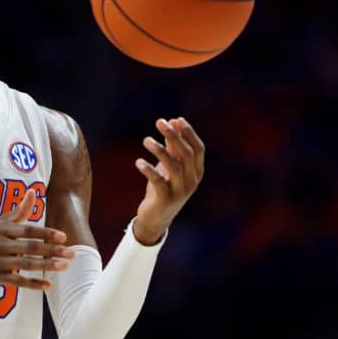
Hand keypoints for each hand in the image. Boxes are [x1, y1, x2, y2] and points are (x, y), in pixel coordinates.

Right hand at [0, 190, 73, 289]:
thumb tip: (32, 192)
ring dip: (47, 266)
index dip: (46, 233)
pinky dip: (33, 284)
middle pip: (30, 247)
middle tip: (72, 253)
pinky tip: (47, 286)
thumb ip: (17, 211)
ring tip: (64, 266)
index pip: (28, 230)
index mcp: (1, 229)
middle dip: (52, 250)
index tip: (63, 237)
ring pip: (26, 264)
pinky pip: (17, 281)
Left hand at [134, 117, 204, 243]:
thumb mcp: (169, 166)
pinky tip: (138, 162)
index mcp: (196, 172)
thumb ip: (173, 146)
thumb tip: (173, 121)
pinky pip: (158, 182)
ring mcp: (180, 192)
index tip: (177, 119)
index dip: (189, 134)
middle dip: (174, 136)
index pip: (198, 149)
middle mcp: (192, 182)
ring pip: (174, 167)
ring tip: (146, 140)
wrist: (156, 218)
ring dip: (160, 151)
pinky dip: (148, 170)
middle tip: (160, 122)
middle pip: (187, 155)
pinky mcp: (165, 200)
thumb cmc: (164, 187)